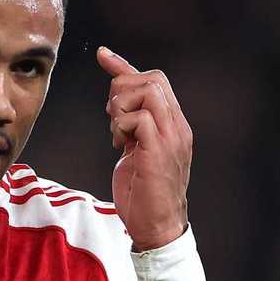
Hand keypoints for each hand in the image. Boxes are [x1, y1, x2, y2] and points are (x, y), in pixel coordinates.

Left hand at [97, 46, 191, 250]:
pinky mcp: (159, 151)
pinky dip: (122, 125)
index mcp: (173, 124)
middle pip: (152, 78)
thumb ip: (129, 123)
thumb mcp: (134, 149)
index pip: (155, 80)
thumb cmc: (143, 191)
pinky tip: (119, 145)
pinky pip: (140, 118)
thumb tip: (116, 102)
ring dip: (122, 106)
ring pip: (148, 91)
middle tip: (112, 118)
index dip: (125, 67)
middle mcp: (177, 126)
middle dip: (122, 89)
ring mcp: (171, 137)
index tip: (102, 55)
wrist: (157, 225)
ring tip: (117, 133)